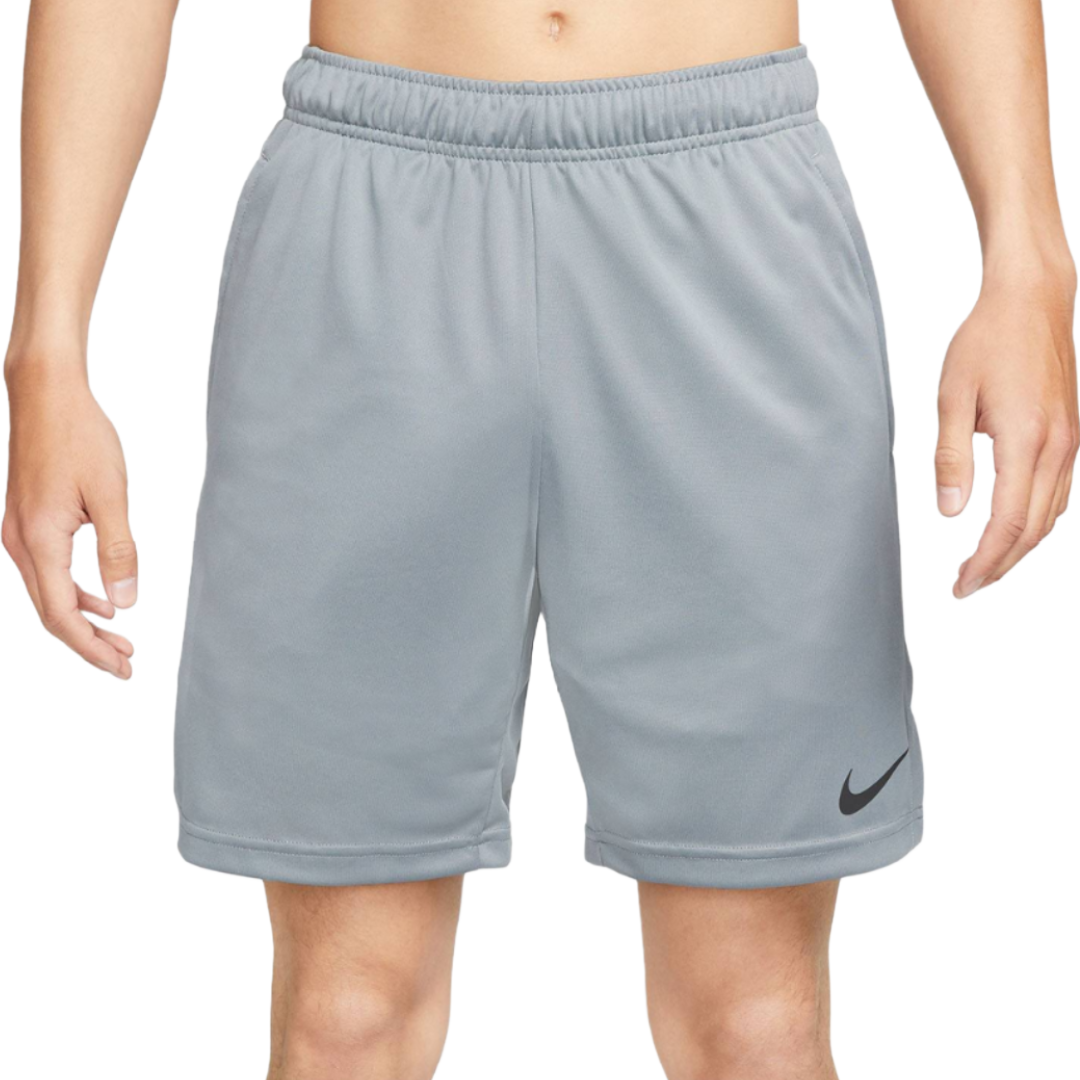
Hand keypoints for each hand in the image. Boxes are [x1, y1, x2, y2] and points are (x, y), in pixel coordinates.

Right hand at [3, 359, 136, 676]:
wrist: (46, 394)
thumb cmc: (80, 436)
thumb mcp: (112, 494)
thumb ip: (119, 550)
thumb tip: (124, 603)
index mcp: (39, 540)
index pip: (62, 614)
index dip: (91, 648)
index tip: (123, 666)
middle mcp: (20, 542)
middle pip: (51, 612)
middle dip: (88, 643)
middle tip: (127, 664)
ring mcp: (19, 532)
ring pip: (48, 594)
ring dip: (83, 620)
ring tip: (120, 640)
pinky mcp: (27, 521)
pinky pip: (48, 572)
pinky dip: (75, 593)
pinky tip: (102, 601)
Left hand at [935, 265, 1078, 597]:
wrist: (1031, 301)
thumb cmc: (988, 341)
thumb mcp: (952, 397)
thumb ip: (951, 457)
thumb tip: (949, 510)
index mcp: (1025, 439)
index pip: (1008, 521)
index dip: (986, 561)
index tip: (962, 583)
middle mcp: (1057, 446)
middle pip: (1034, 528)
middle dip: (1000, 565)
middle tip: (967, 586)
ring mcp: (1070, 441)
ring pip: (1051, 515)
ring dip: (1019, 547)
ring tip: (984, 565)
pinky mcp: (1070, 434)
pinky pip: (1059, 493)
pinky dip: (1037, 522)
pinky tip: (1012, 529)